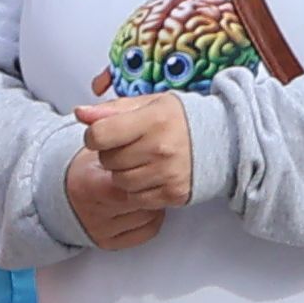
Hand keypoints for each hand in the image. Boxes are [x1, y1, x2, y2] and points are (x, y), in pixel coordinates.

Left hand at [66, 96, 190, 248]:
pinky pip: (136, 198)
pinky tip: (151, 175)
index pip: (98, 135)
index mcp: (153, 119)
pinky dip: (138, 189)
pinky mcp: (173, 193)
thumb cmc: (182, 119)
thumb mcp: (148, 104)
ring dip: (124, 173)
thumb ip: (111, 109)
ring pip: (119, 181)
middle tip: (133, 146)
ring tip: (142, 160)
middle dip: (113, 154)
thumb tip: (80, 113)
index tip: (106, 134)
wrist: (224, 140)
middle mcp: (161, 147)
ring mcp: (168, 173)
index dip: (96, 136)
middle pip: (108, 161)